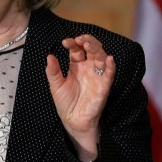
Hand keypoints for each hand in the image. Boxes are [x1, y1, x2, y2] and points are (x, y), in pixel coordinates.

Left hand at [46, 34, 114, 161]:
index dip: (72, 43)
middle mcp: (88, 67)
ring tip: (89, 45)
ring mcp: (97, 75)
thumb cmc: (65, 103)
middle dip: (87, 41)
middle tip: (79, 40)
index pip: (76, 49)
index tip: (65, 42)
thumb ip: (53, 71)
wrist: (73, 121)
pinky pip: (110, 73)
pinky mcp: (104, 85)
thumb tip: (49, 56)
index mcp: (76, 65)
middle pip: (91, 49)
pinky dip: (111, 66)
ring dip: (97, 49)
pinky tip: (109, 59)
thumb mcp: (56, 85)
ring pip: (101, 56)